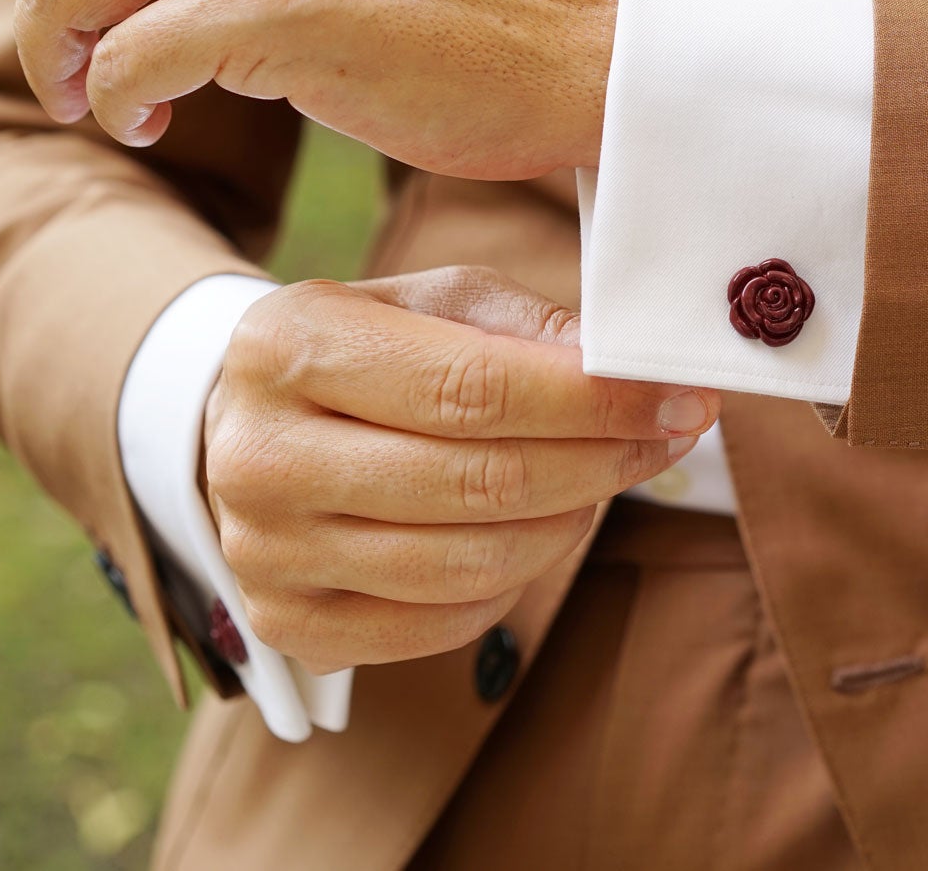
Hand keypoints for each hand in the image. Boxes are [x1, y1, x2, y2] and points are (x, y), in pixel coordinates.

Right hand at [202, 266, 715, 674]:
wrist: (248, 425)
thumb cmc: (367, 350)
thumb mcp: (433, 303)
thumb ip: (527, 326)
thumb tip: (626, 370)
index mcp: (288, 346)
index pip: (472, 387)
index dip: (592, 401)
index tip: (679, 397)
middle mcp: (261, 456)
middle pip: (479, 482)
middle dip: (602, 460)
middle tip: (671, 437)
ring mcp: (266, 552)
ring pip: (470, 563)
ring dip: (570, 521)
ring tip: (605, 479)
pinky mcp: (289, 624)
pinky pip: (443, 621)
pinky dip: (515, 579)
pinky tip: (538, 529)